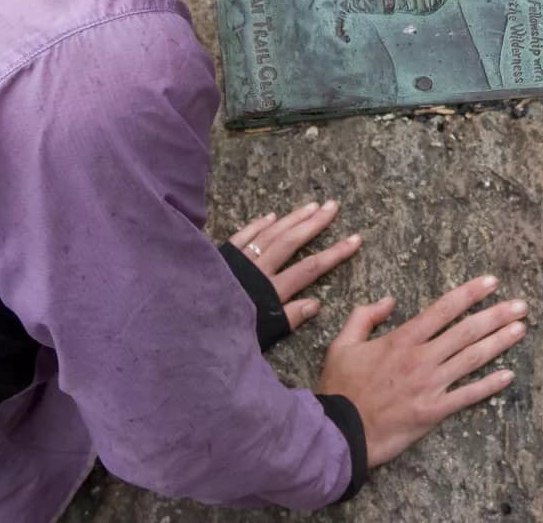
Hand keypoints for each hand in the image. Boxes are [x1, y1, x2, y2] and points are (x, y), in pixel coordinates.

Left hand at [229, 200, 360, 331]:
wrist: (187, 323)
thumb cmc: (223, 334)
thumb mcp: (260, 336)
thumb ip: (287, 319)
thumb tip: (316, 303)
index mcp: (270, 292)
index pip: (310, 268)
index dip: (335, 253)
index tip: (355, 239)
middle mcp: (258, 270)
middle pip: (292, 242)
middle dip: (315, 224)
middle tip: (333, 206)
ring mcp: (239, 259)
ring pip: (271, 233)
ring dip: (292, 218)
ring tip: (311, 205)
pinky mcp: (222, 256)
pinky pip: (243, 235)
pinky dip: (258, 224)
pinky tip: (271, 215)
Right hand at [317, 275, 526, 467]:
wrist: (340, 432)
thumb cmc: (341, 387)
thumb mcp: (343, 343)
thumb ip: (364, 316)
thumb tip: (389, 300)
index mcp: (401, 339)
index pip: (443, 309)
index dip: (469, 293)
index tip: (491, 282)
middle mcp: (421, 358)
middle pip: (466, 331)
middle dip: (496, 315)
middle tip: (521, 305)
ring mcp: (430, 386)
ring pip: (472, 359)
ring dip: (499, 343)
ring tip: (521, 329)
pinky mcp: (434, 412)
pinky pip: (467, 395)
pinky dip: (489, 385)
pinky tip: (508, 375)